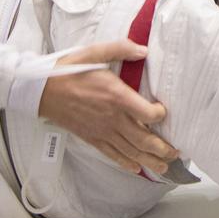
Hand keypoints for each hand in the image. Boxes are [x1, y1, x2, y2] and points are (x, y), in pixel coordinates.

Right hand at [38, 40, 177, 175]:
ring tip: (164, 166)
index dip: (161, 115)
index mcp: (116, 97)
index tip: (164, 111)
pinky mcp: (92, 139)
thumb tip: (144, 50)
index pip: (148, 114)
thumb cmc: (68, 71)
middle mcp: (112, 118)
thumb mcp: (94, 52)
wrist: (41, 90)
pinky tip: (136, 168)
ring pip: (130, 151)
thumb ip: (121, 49)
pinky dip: (126, 163)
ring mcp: (102, 131)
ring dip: (149, 161)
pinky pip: (112, 155)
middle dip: (163, 148)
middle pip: (144, 139)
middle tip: (176, 152)